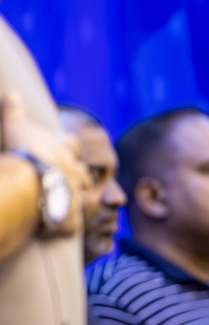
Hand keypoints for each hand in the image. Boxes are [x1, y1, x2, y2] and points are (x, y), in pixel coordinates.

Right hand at [1, 91, 84, 235]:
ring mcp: (75, 197)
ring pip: (78, 200)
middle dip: (73, 177)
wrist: (31, 182)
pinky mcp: (69, 220)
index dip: (65, 146)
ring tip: (55, 207)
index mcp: (64, 152)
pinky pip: (67, 227)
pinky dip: (60, 229)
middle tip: (59, 181)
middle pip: (80, 175)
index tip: (62, 147)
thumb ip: (14, 109)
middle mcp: (75, 174)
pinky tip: (51, 232)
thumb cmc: (23, 152)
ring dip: (67, 202)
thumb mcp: (15, 125)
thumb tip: (12, 92)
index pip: (71, 145)